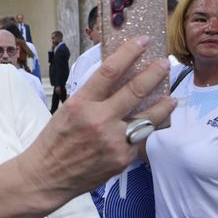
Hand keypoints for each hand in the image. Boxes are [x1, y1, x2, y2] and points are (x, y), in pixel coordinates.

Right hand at [23, 38, 174, 200]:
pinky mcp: (122, 158)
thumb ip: (92, 97)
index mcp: (80, 104)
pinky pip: (139, 140)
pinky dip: (144, 132)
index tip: (142, 41)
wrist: (46, 177)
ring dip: (164, 105)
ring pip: (149, 117)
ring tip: (171, 99)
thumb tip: (119, 80)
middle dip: (154, 73)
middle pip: (136, 90)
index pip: (110, 71)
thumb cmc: (55, 141)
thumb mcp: (67, 111)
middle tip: (164, 63)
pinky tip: (148, 128)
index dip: (129, 52)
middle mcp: (98, 120)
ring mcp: (113, 140)